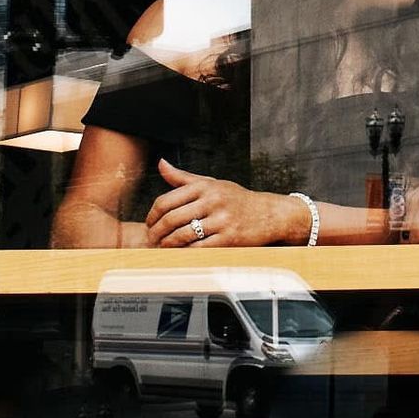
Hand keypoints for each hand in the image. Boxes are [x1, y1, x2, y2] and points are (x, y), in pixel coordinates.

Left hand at [146, 160, 308, 247]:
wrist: (269, 214)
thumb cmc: (238, 200)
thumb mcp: (212, 183)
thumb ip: (184, 177)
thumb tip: (161, 164)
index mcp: (205, 186)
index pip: (167, 199)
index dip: (152, 215)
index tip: (149, 223)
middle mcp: (213, 200)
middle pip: (172, 218)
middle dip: (156, 232)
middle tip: (151, 239)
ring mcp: (222, 220)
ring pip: (183, 234)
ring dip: (168, 244)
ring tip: (163, 247)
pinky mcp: (229, 238)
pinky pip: (199, 248)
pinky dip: (185, 253)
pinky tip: (181, 253)